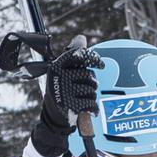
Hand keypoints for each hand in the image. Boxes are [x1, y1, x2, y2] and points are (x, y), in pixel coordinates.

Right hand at [31, 40, 103, 156]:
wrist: (54, 118)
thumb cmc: (62, 90)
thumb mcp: (64, 72)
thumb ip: (73, 55)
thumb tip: (81, 38)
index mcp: (57, 66)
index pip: (78, 56)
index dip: (93, 58)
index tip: (102, 65)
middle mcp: (58, 77)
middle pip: (88, 75)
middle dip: (92, 84)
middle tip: (86, 89)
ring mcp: (63, 92)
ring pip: (91, 90)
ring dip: (91, 97)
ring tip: (83, 99)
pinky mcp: (69, 106)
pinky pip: (91, 104)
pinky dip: (93, 108)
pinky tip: (89, 110)